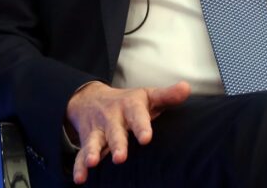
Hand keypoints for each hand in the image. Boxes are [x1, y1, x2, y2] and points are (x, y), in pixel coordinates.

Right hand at [66, 80, 190, 183]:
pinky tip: (81, 178)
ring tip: (93, 163)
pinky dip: (80, 166)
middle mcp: (112, 118)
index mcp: (130, 107)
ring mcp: (98, 130)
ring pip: (94, 142)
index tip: (146, 138)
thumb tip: (186, 88)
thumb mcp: (147, 96)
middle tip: (121, 157)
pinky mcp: (87, 141)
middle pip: (115, 131)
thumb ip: (167, 96)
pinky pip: (81, 154)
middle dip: (117, 144)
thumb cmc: (128, 102)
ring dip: (93, 152)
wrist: (90, 97)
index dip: (141, 126)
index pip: (137, 115)